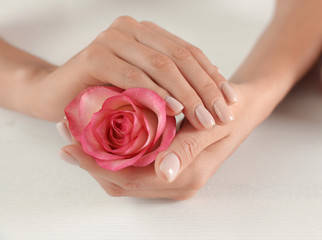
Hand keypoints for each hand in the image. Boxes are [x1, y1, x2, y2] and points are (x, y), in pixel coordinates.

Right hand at [22, 16, 236, 128]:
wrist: (55, 95)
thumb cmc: (103, 94)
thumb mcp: (143, 87)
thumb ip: (170, 81)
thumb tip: (210, 86)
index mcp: (146, 33)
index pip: (189, 53)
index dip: (212, 77)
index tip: (230, 101)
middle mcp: (131, 29)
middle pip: (180, 58)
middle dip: (205, 89)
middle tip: (222, 115)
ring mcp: (112, 39)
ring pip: (161, 65)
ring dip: (186, 94)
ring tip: (204, 118)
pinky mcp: (94, 56)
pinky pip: (133, 75)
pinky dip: (155, 93)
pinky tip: (174, 110)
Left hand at [59, 82, 269, 199]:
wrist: (246, 107)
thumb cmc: (232, 113)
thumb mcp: (213, 126)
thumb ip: (188, 149)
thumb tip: (164, 171)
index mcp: (185, 177)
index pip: (129, 180)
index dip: (96, 165)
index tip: (69, 145)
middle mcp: (174, 181)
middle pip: (119, 180)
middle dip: (89, 159)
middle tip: (65, 133)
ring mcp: (170, 173)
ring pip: (123, 173)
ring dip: (98, 154)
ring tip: (76, 131)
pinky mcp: (167, 162)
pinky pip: (132, 163)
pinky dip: (114, 150)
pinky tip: (101, 131)